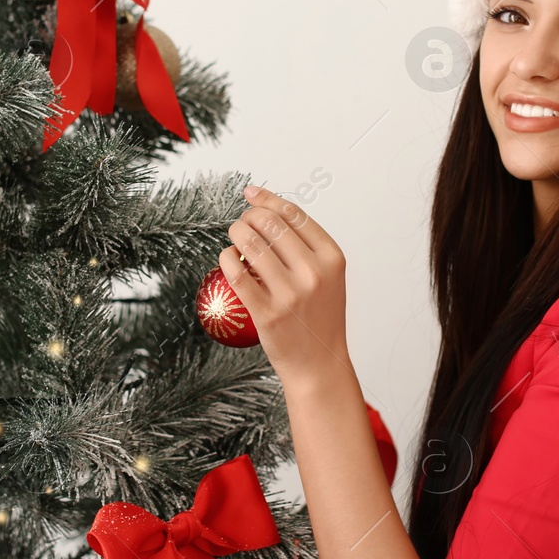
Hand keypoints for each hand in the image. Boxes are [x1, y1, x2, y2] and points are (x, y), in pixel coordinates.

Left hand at [221, 184, 351, 384]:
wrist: (319, 363)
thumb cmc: (321, 317)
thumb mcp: (329, 277)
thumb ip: (307, 247)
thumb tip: (270, 210)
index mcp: (332, 258)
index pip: (294, 215)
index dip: (268, 199)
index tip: (251, 194)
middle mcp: (313, 273)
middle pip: (270, 224)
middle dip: (248, 215)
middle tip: (242, 222)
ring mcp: (289, 293)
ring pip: (250, 243)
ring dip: (235, 232)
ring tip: (235, 237)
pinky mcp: (266, 312)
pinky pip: (236, 273)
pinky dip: (227, 258)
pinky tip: (228, 257)